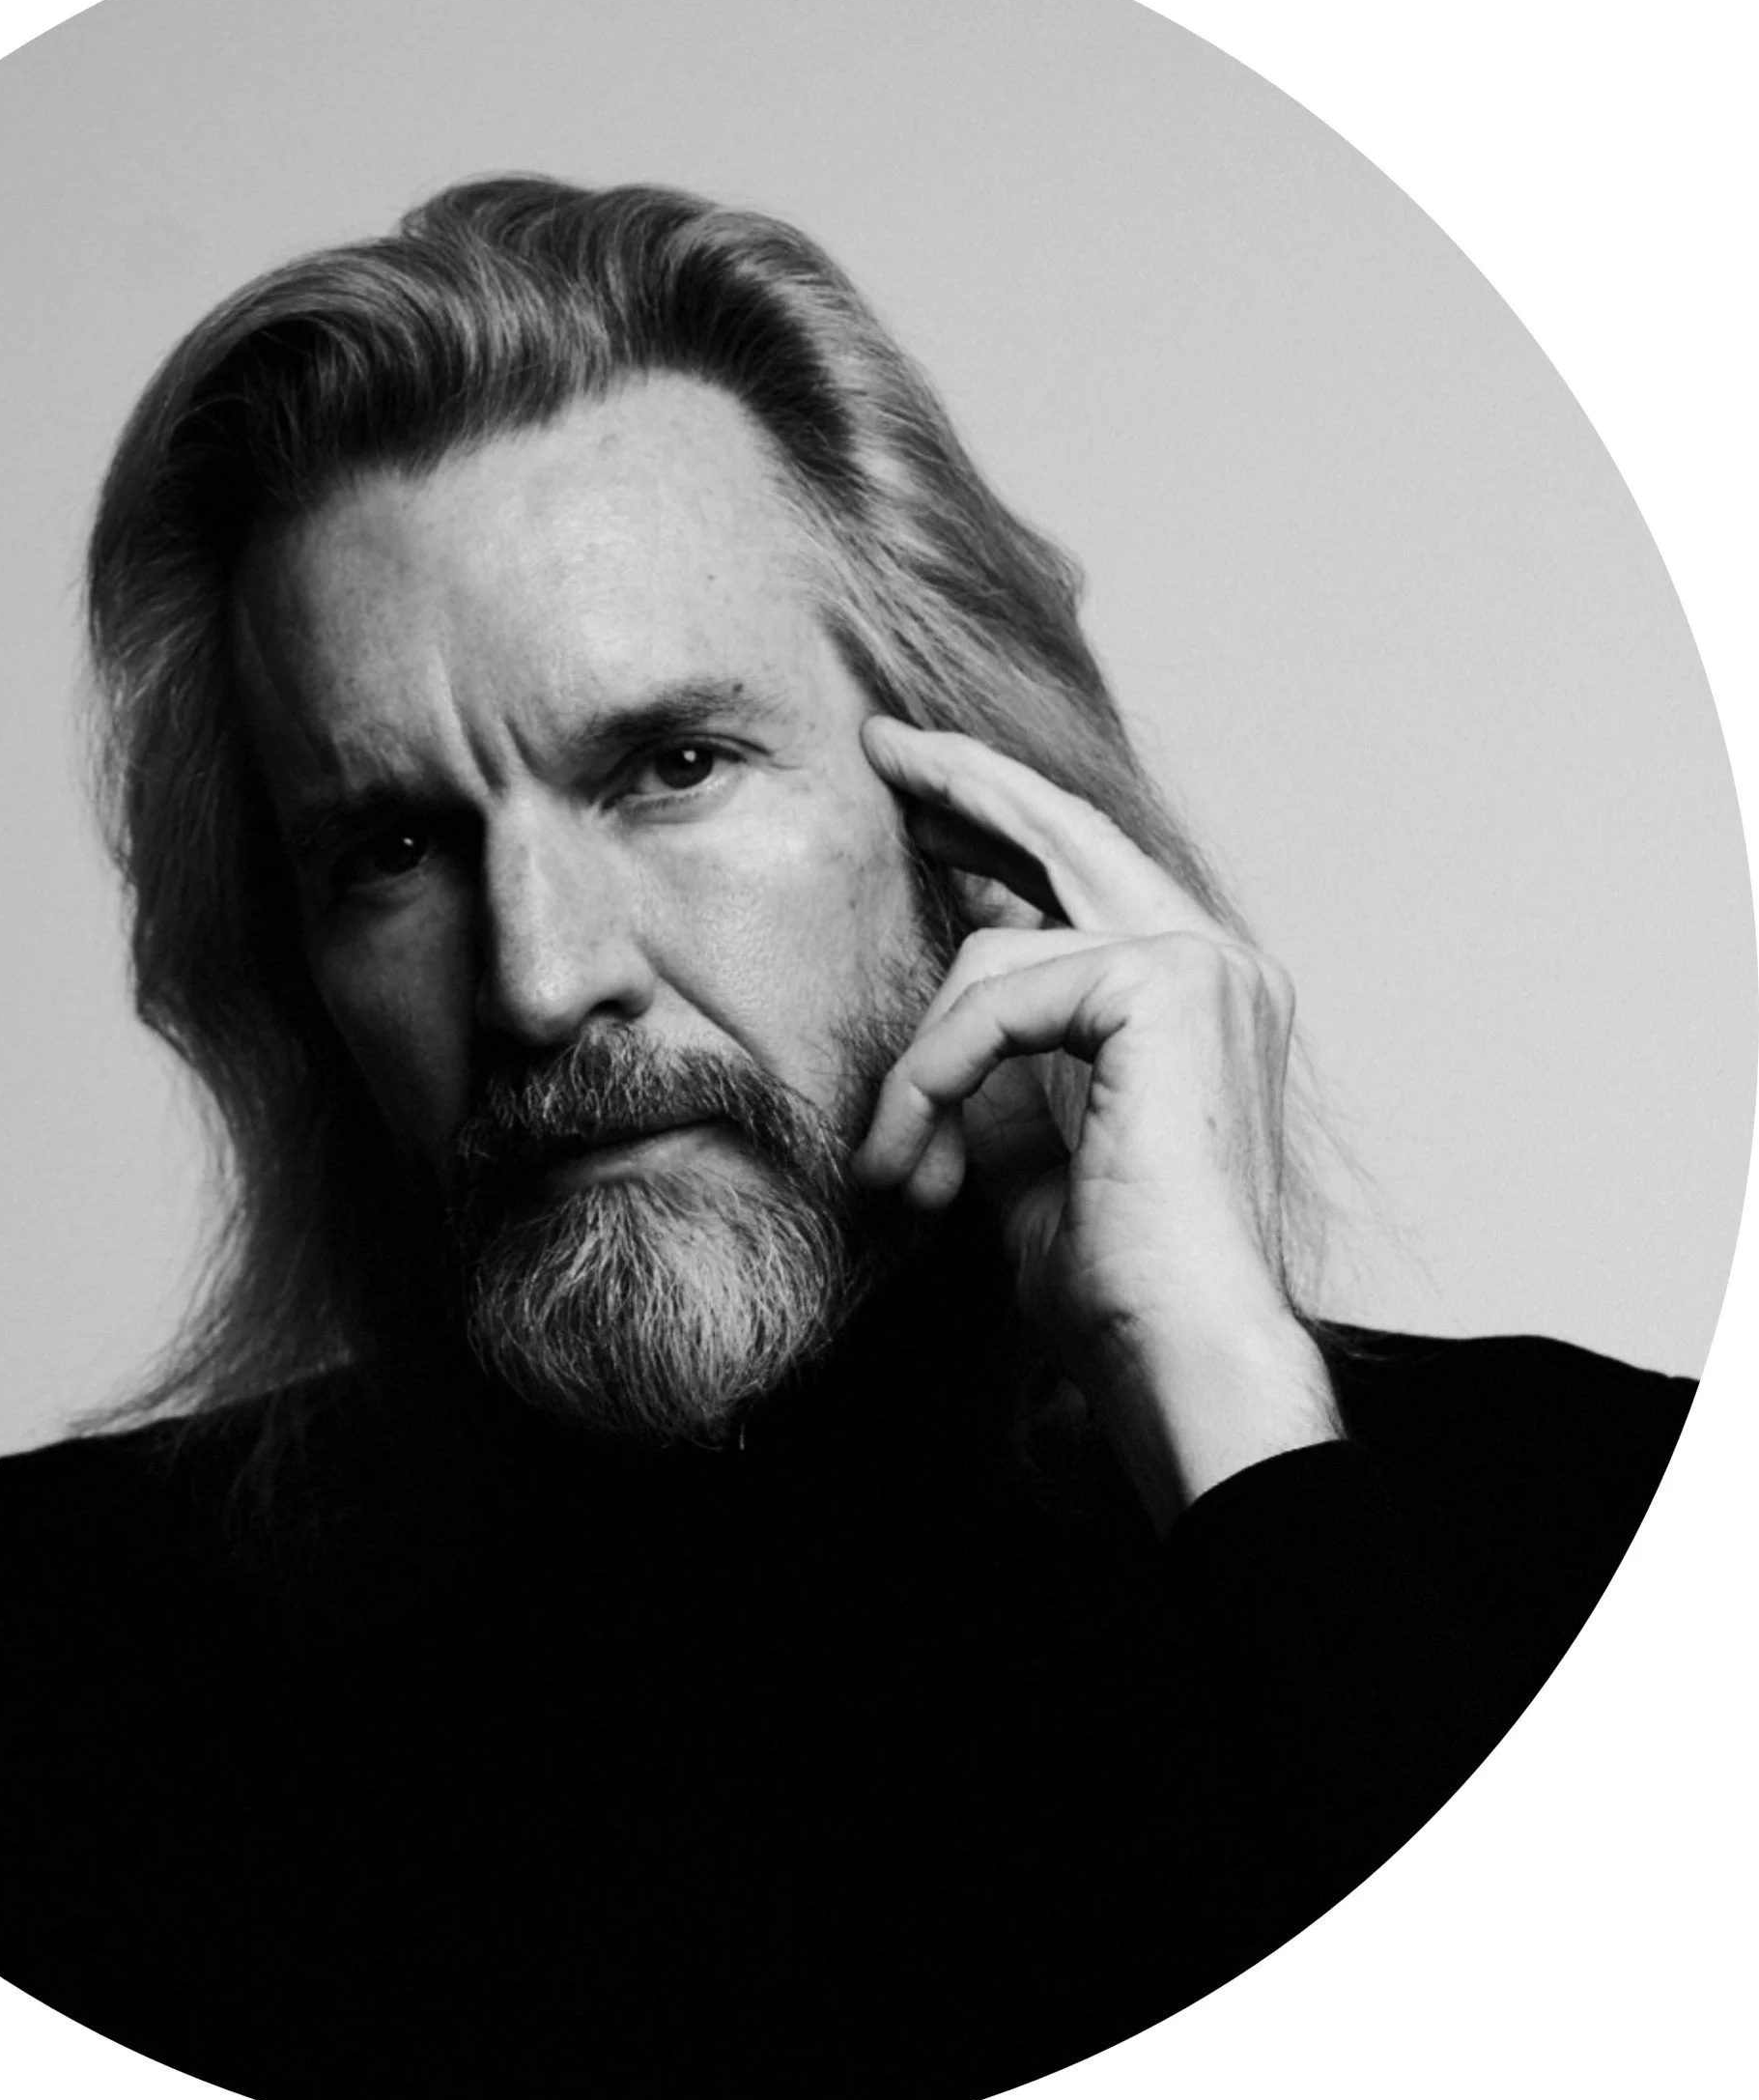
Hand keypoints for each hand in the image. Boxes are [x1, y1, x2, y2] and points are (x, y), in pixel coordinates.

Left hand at [853, 717, 1339, 1529]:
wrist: (1179, 1354)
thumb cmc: (1112, 1277)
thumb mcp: (1032, 1140)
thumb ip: (1007, 1052)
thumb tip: (952, 975)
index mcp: (1197, 994)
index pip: (1084, 874)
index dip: (1000, 824)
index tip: (921, 798)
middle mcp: (1218, 963)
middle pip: (1064, 831)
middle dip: (965, 785)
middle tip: (881, 745)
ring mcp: (1206, 966)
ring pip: (999, 952)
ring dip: (920, 1063)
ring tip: (901, 1165)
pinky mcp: (1169, 988)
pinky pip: (998, 996)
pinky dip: (937, 1076)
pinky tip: (923, 1161)